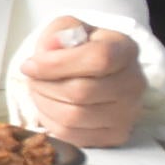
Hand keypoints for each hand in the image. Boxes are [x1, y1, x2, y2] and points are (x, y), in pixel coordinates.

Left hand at [17, 17, 143, 147]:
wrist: (96, 73)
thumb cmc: (78, 49)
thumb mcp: (69, 28)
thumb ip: (59, 32)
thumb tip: (50, 48)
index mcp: (125, 50)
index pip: (98, 59)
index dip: (56, 64)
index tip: (29, 65)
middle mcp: (134, 83)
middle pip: (80, 92)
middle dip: (43, 85)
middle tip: (32, 79)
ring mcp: (128, 113)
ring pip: (73, 116)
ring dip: (44, 104)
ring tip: (40, 91)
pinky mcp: (116, 135)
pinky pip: (71, 135)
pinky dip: (50, 122)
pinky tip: (50, 107)